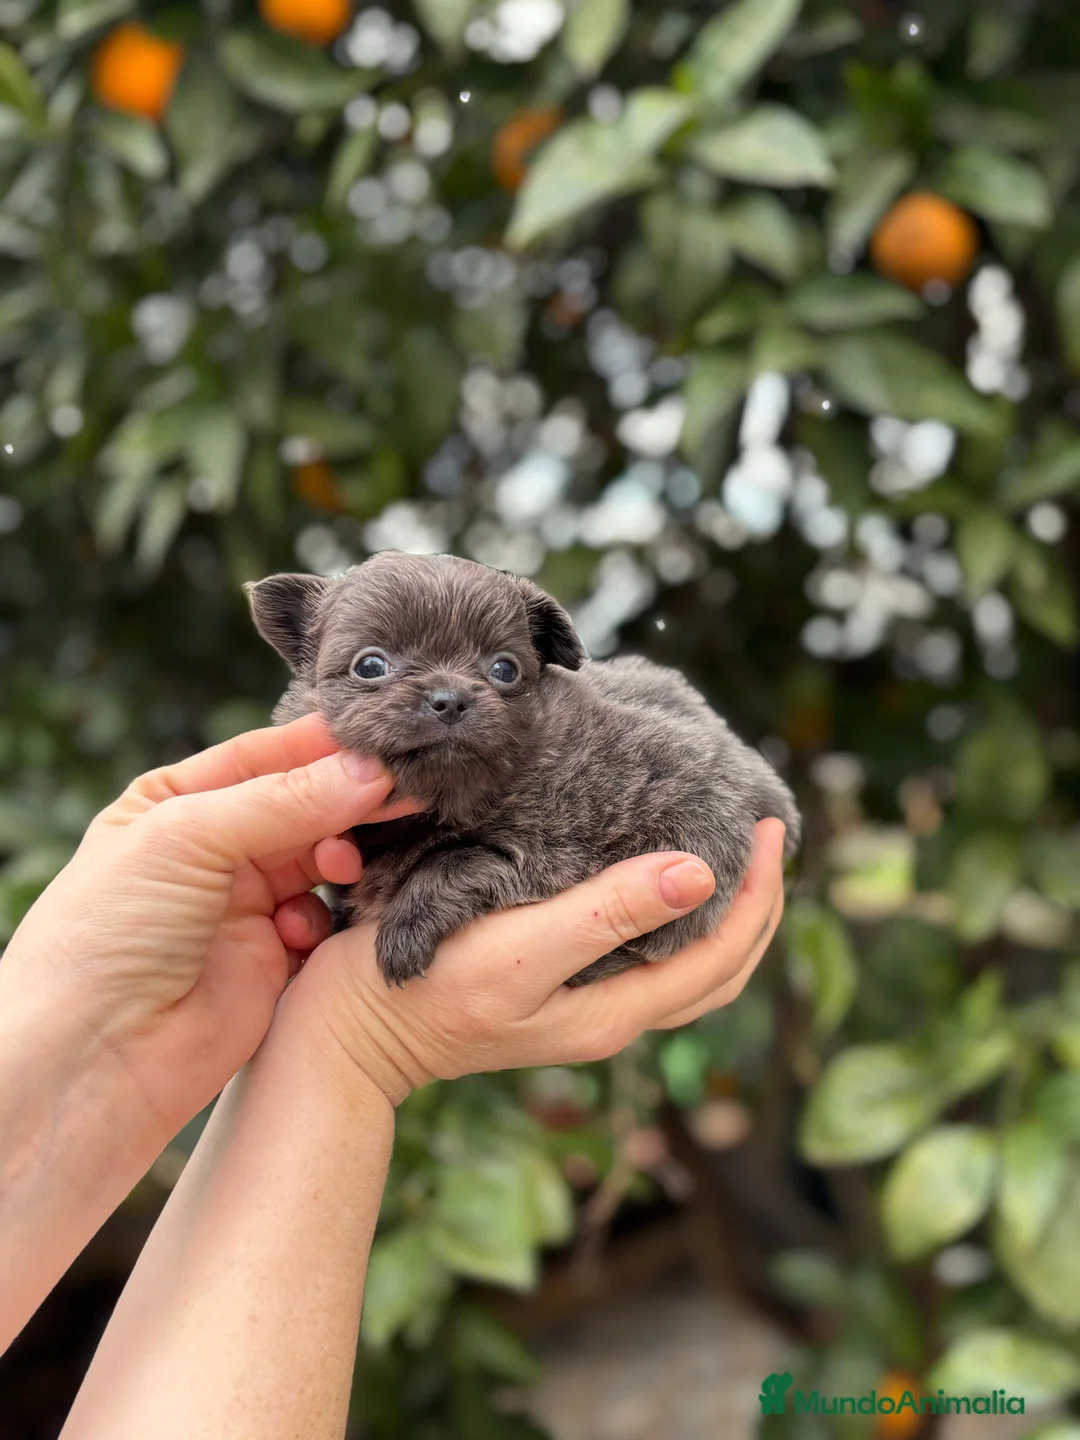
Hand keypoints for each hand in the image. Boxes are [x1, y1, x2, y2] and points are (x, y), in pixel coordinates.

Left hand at [1, 714, 416, 1137]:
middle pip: (303, 804)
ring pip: (321, 857)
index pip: (265, 755)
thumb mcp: (187, 838)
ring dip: (344, 855)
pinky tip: (311, 928)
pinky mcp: (275, 956)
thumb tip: (369, 770)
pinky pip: (327, 917)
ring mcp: (246, 903)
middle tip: (404, 791)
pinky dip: (333, 915)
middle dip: (348, 800)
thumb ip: (284, 800)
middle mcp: (214, 848)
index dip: (324, 747)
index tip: (385, 743)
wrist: (98, 1058)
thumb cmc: (109, 933)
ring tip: (349, 865)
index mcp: (177, 802)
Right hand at [281, 819, 786, 1104]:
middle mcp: (607, 1018)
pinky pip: (639, 957)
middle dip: (757, 906)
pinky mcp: (548, 990)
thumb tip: (701, 874)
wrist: (343, 1039)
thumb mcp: (519, 950)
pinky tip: (651, 876)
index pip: (722, 956)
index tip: (770, 826)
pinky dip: (669, 918)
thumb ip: (606, 913)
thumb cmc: (422, 991)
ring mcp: (578, 1008)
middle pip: (717, 970)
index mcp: (613, 1013)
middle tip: (767, 834)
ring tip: (731, 853)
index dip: (759, 894)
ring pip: (683, 968)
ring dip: (721, 915)